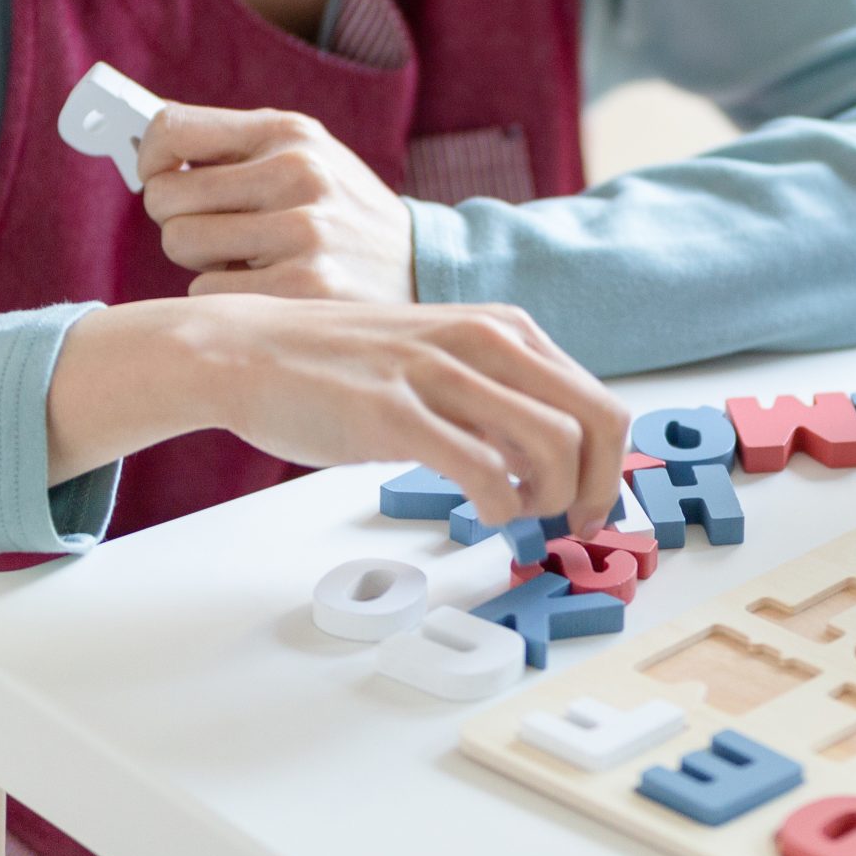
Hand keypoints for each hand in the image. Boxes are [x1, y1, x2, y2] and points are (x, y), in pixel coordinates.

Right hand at [48, 296, 629, 538]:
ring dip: (550, 502)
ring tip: (517, 518)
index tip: (590, 506)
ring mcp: (440, 374)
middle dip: (597, 490)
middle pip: (596, 423)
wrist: (245, 350)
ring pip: (552, 447)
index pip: (600, 401)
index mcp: (504, 329)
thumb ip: (497, 399)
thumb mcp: (441, 361)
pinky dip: (501, 507)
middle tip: (569, 526)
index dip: (610, 467)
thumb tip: (553, 461)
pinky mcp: (395, 414)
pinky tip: (482, 513)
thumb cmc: (342, 366)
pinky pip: (483, 471)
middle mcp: (484, 340)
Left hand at [138, 103, 414, 300]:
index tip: (156, 175)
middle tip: (214, 229)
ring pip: (181, 243)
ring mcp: (303, 230)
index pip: (173, 128)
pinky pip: (206, 290)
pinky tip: (268, 287)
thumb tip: (145, 147)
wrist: (426, 268)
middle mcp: (297, 172)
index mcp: (290, 132)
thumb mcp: (306, 158)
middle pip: (166, 197)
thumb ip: (234, 148)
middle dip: (177, 218)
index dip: (149, 156)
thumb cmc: (342, 213)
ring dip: (201, 259)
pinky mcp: (304, 286)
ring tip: (248, 258)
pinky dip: (225, 294)